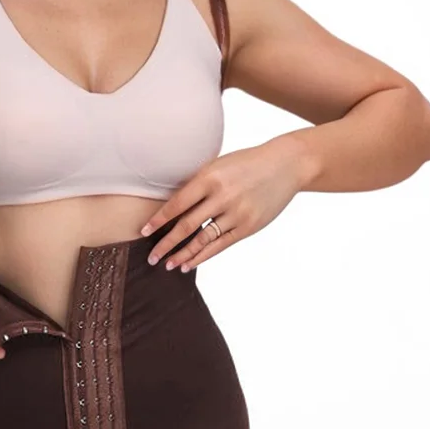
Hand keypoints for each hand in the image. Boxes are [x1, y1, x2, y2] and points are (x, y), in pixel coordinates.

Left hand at [140, 141, 304, 272]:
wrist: (285, 164)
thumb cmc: (246, 163)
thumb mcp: (218, 165)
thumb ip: (198, 184)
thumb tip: (172, 206)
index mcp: (209, 177)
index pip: (177, 204)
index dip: (158, 220)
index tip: (144, 232)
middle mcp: (222, 196)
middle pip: (186, 226)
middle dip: (166, 244)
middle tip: (150, 258)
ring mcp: (237, 213)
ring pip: (203, 240)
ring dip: (183, 255)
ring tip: (167, 265)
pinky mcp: (249, 226)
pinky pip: (221, 245)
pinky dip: (203, 256)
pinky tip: (189, 264)